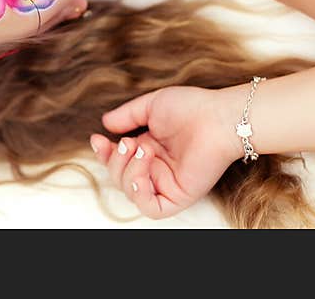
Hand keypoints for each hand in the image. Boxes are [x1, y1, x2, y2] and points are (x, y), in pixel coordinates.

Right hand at [91, 85, 244, 219]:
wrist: (217, 117)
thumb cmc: (191, 108)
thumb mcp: (150, 106)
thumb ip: (127, 116)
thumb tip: (105, 124)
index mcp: (149, 149)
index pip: (118, 160)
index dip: (104, 154)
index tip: (97, 139)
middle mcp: (156, 168)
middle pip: (120, 178)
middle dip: (115, 161)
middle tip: (128, 142)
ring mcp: (166, 184)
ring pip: (131, 193)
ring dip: (128, 170)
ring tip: (142, 148)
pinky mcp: (178, 197)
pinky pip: (150, 208)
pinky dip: (139, 192)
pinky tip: (142, 172)